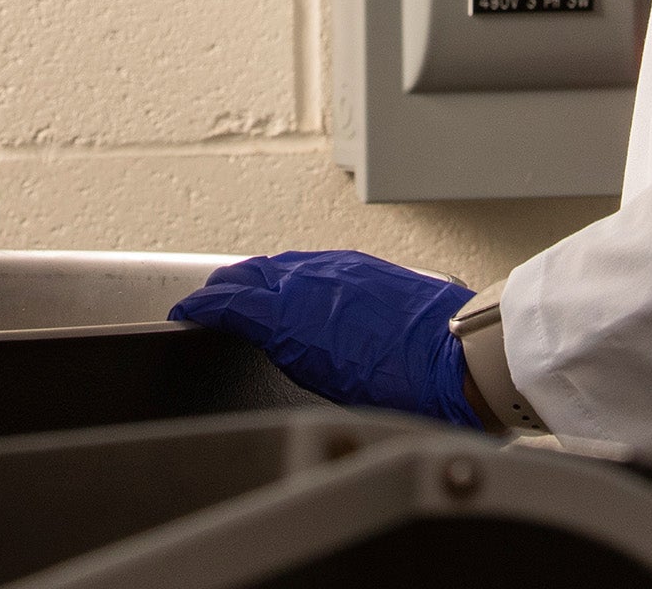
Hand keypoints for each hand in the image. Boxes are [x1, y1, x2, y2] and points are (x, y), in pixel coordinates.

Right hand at [168, 250, 483, 426]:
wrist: (464, 362)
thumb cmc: (409, 389)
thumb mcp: (330, 386)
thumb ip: (293, 354)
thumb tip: (274, 342)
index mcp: (292, 313)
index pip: (228, 299)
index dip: (200, 307)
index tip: (186, 314)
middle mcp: (312, 280)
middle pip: (250, 273)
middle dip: (223, 289)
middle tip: (208, 302)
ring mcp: (342, 268)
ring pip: (283, 264)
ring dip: (259, 278)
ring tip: (248, 294)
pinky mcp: (368, 266)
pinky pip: (316, 264)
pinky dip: (294, 275)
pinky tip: (300, 290)